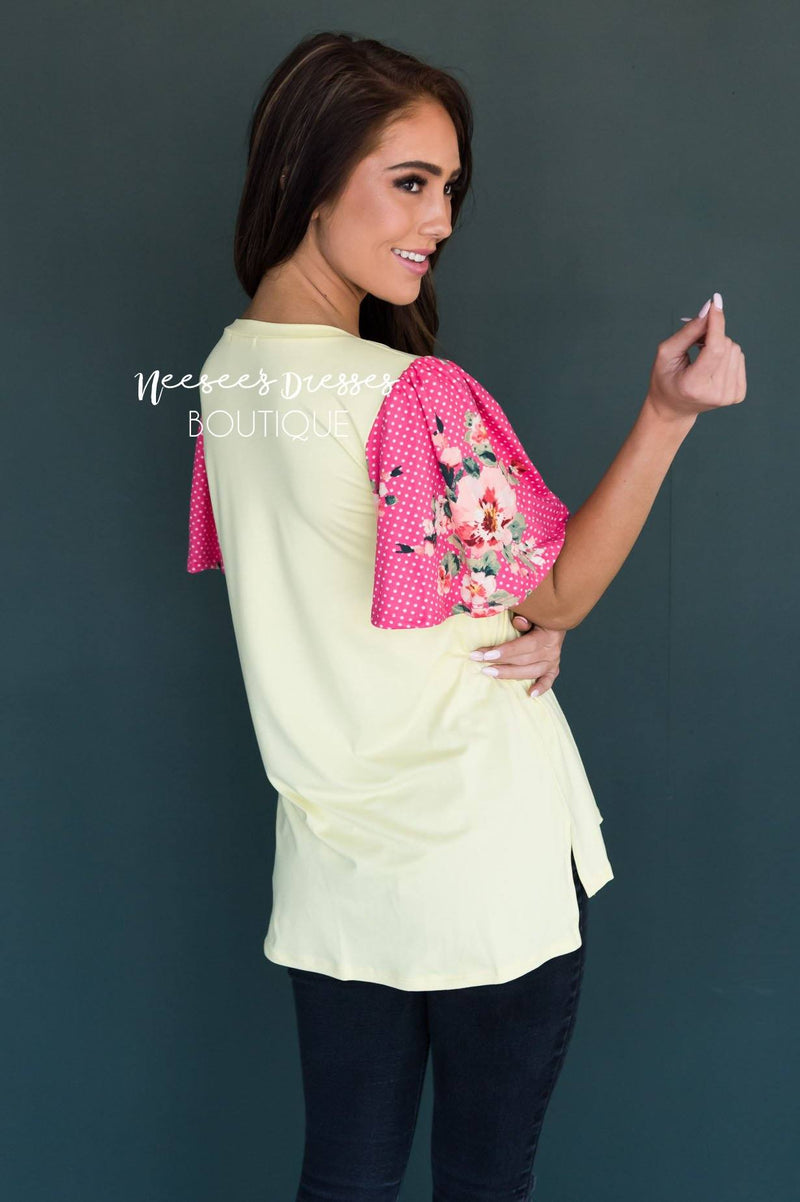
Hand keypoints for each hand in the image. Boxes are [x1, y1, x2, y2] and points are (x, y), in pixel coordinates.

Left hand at [470, 613, 565, 698]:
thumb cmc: (538, 614)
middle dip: (499, 661)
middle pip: (524, 660)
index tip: (485, 654)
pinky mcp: (553, 669)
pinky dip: (541, 688)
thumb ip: (526, 616)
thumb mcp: (533, 611)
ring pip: (531, 672)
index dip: (504, 651)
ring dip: (509, 674)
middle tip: (478, 660)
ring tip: (489, 672)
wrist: (556, 619)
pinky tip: (530, 694)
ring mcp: (553, 661)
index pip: (524, 646)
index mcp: (547, 635)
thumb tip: (518, 622)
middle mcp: (552, 650)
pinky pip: (547, 681)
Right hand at [645, 293, 746, 423]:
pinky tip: (713, 365)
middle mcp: (715, 393)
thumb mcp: (667, 353)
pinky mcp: (738, 395)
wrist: (673, 408)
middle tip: (695, 343)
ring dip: (719, 345)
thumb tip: (709, 309)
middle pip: (726, 345)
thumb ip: (688, 331)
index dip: (717, 323)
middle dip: (712, 335)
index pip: (715, 348)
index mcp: (694, 385)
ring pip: (735, 349)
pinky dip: (726, 355)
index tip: (714, 302)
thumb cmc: (666, 379)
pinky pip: (740, 358)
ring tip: (702, 356)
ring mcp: (729, 396)